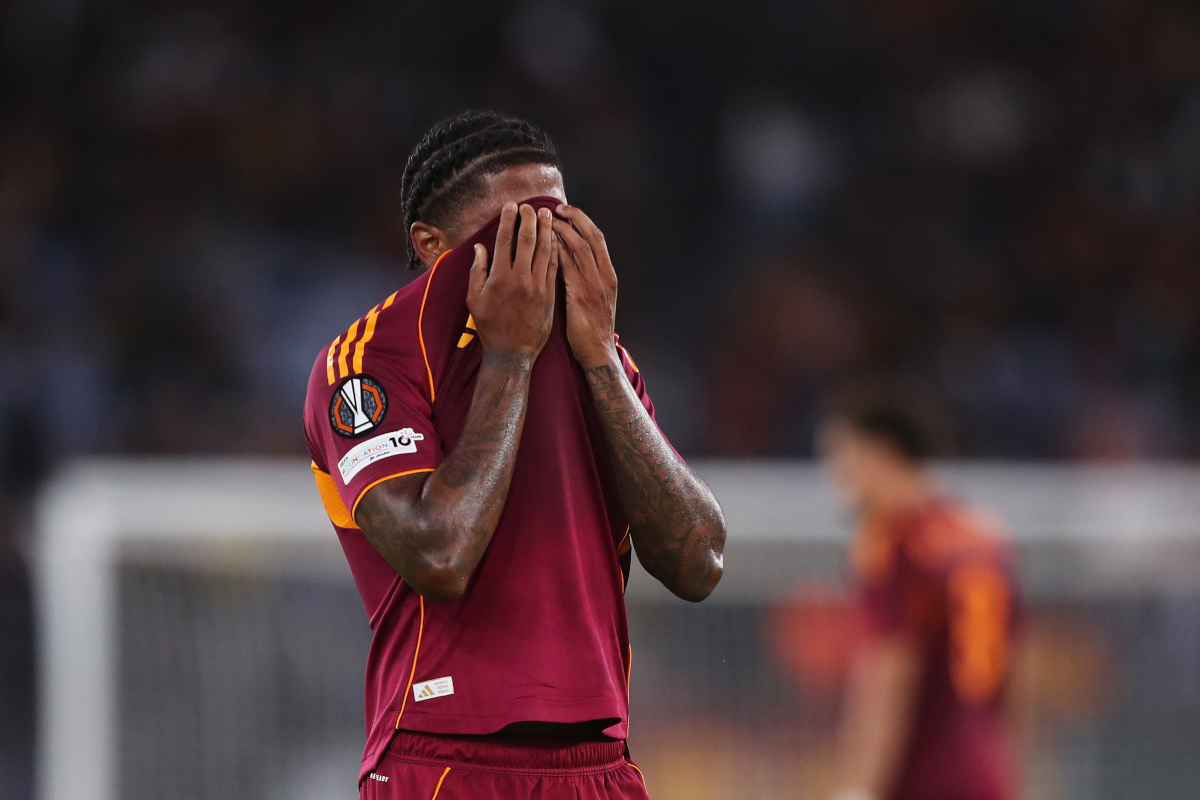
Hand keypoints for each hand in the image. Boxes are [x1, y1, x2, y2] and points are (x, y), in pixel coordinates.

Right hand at [467, 202, 557, 358]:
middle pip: (526, 240)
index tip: (511, 206)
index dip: (508, 220)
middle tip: (530, 206)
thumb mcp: (475, 300)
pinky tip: (556, 238)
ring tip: (547, 214)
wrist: (513, 352)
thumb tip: (480, 247)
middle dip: (528, 219)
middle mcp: (519, 278)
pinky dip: (555, 250)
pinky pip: (554, 266)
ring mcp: (537, 286)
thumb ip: (477, 272)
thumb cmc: (490, 327)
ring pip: (544, 250)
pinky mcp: (549, 294)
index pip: (504, 241)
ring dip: (546, 230)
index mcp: (499, 277)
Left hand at [553, 204, 618, 368]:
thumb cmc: (592, 328)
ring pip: (578, 248)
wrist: (597, 352)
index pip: (597, 238)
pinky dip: (556, 253)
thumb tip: (570, 257)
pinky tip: (543, 245)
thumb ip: (586, 277)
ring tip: (545, 221)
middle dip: (573, 219)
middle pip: (590, 237)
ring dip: (561, 232)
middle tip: (554, 208)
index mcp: (609, 275)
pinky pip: (567, 267)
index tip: (567, 210)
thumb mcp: (596, 299)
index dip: (582, 221)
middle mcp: (604, 276)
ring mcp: (593, 286)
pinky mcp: (580, 296)